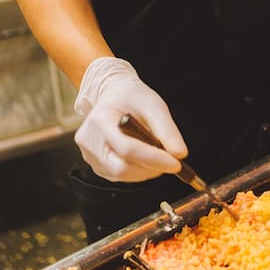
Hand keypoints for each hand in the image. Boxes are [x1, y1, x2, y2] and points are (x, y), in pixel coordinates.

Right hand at [74, 57, 187, 182]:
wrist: (113, 94)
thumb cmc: (132, 97)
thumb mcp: (154, 105)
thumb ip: (167, 130)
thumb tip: (180, 154)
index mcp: (100, 120)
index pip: (128, 149)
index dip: (154, 159)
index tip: (176, 163)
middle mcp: (89, 141)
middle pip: (122, 168)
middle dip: (151, 168)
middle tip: (171, 161)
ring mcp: (89, 155)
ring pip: (121, 175)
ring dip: (145, 170)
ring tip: (157, 153)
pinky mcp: (95, 164)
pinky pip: (118, 176)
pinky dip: (136, 170)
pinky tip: (143, 156)